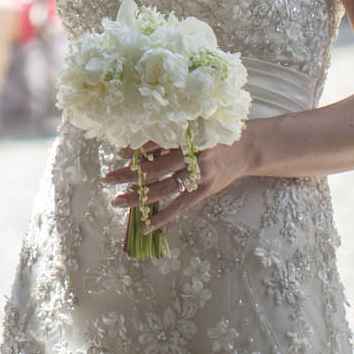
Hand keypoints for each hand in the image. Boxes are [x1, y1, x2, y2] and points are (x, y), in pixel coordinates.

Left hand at [105, 137, 253, 231]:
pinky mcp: (205, 191)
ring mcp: (200, 176)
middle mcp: (194, 156)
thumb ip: (170, 134)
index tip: (118, 152)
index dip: (136, 150)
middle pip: (156, 168)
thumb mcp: (194, 127)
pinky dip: (163, 217)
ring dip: (139, 197)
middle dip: (129, 174)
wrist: (246, 148)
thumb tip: (135, 144)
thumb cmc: (214, 134)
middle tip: (107, 178)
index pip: (157, 144)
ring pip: (164, 189)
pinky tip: (146, 226)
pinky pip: (181, 206)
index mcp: (188, 136)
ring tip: (116, 201)